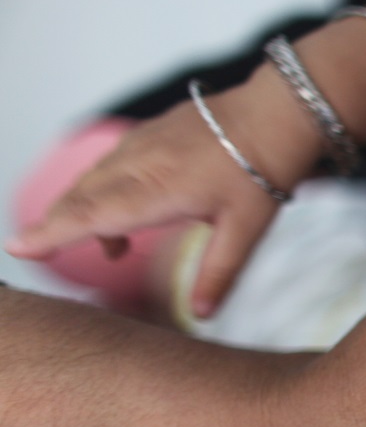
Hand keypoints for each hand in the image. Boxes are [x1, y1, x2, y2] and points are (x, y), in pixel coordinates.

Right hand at [6, 75, 320, 316]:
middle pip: (81, 197)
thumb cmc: (264, 169)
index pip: (91, 217)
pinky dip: (103, 187)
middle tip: (42, 251)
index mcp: (156, 191)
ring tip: (114, 247)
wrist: (278, 111)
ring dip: (84, 209)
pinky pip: (111, 162)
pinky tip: (127, 207)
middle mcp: (139, 164)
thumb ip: (219, 273)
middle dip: (57, 225)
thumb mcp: (247, 230)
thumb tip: (201, 315)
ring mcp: (143, 143)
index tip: (19, 247)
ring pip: (94, 178)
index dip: (52, 234)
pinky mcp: (152, 131)